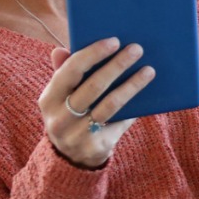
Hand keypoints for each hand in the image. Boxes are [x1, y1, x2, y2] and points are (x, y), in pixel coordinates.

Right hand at [38, 37, 154, 167]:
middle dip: (117, 65)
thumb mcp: (60, 96)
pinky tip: (147, 95)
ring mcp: (77, 135)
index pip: (71, 70)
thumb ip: (64, 72)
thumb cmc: (69, 114)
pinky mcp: (96, 147)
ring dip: (132, 85)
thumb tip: (61, 49)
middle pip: (94, 86)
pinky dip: (134, 107)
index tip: (114, 41)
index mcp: (49, 99)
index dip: (93, 54)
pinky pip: (120, 122)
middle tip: (137, 49)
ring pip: (111, 105)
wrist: (69, 158)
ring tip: (149, 70)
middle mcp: (60, 118)